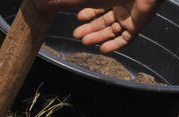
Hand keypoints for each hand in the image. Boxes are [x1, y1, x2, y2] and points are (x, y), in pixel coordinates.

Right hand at [33, 0, 164, 52]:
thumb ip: (64, 2)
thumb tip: (39, 3)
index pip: (98, 4)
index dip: (89, 13)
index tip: (78, 18)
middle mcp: (121, 2)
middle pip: (105, 18)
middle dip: (91, 27)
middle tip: (77, 35)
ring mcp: (131, 13)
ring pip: (113, 29)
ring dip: (98, 36)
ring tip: (84, 42)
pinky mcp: (139, 24)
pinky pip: (127, 38)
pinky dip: (115, 45)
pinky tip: (102, 50)